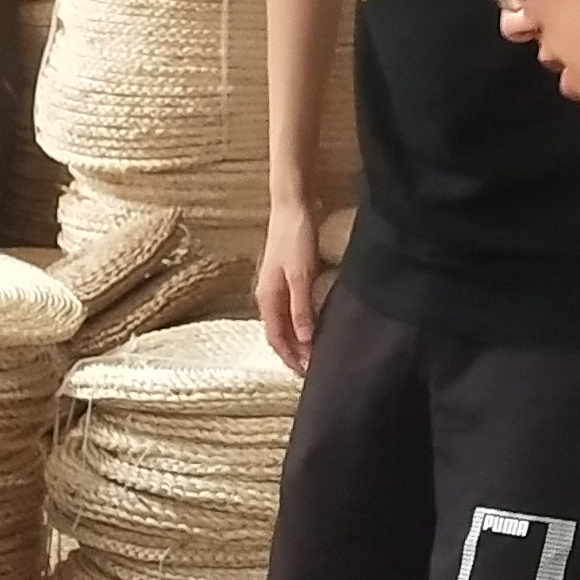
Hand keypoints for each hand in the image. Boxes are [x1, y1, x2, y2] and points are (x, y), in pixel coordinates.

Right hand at [256, 194, 319, 372]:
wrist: (292, 206)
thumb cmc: (295, 237)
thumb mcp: (300, 275)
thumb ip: (301, 308)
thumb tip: (303, 339)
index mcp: (267, 298)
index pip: (276, 338)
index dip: (291, 358)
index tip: (308, 373)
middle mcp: (268, 295)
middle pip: (278, 334)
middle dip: (293, 354)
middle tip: (312, 370)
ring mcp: (276, 287)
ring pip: (283, 323)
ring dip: (296, 341)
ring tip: (312, 354)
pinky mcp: (286, 278)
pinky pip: (289, 311)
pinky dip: (299, 325)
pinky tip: (311, 327)